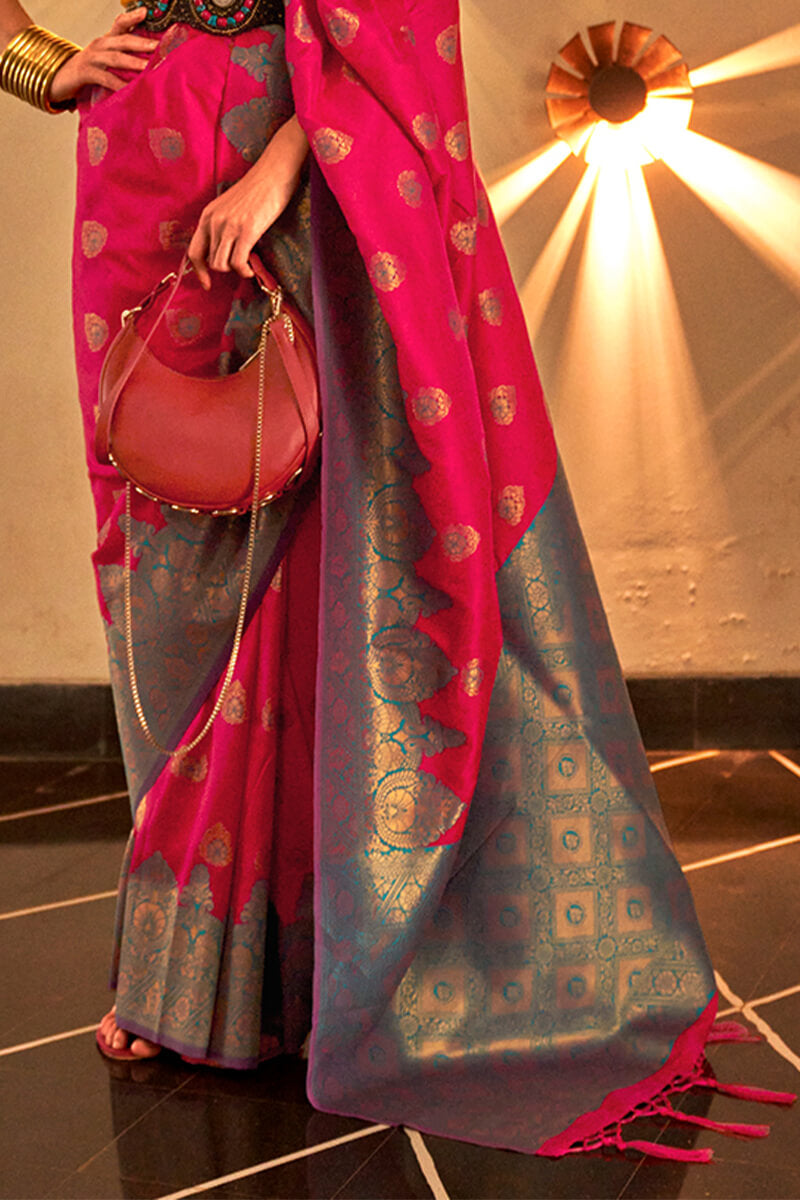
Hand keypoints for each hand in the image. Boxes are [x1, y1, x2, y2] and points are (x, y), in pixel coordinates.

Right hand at [49, 6, 157, 104]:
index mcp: (106, 40)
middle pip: (122, 40)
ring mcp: (92, 58)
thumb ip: (123, 58)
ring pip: (115, 57)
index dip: (132, 17)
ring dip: (133, 62)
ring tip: (148, 67)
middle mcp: (100, 45)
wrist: (59, 78)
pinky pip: (105, 78)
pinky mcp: (86, 73)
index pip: (120, 24)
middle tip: (158, 46)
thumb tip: (148, 62)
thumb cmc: (88, 71)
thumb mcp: (106, 60)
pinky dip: (118, 84)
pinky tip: (129, 90)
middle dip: (141, 42)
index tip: (145, 11)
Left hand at [188, 115, 309, 288]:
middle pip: (211, 262)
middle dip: (226, 269)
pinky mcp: (247, 231)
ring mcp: (229, 226)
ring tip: (248, 265)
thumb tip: (225, 251)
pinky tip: (252, 269)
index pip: (194, 251)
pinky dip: (245, 272)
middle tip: (241, 265)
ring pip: (223, 265)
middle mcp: (214, 221)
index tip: (207, 285)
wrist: (273, 174)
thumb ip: (222, 226)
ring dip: (236, 270)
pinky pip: (238, 263)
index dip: (199, 272)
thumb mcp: (230, 207)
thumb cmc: (257, 190)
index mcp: (208, 215)